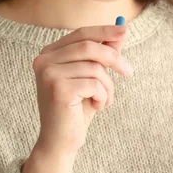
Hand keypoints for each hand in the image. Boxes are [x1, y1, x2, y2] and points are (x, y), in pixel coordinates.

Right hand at [33, 25, 132, 154]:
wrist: (61, 142)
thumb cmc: (77, 109)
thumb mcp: (92, 77)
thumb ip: (103, 53)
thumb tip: (121, 30)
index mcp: (49, 54)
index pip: (80, 34)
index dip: (104, 31)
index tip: (125, 30)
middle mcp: (44, 60)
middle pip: (88, 47)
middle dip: (113, 58)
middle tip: (129, 71)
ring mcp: (48, 74)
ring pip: (94, 67)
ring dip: (108, 85)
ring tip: (105, 100)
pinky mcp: (58, 89)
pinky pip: (94, 83)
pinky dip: (103, 95)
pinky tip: (97, 106)